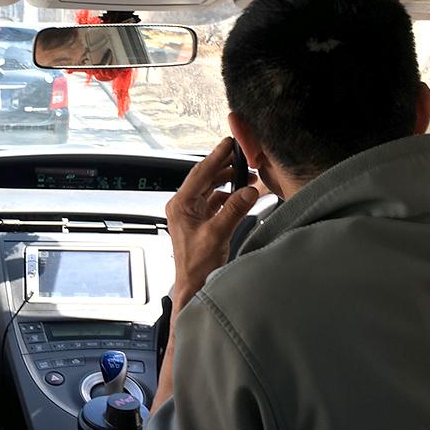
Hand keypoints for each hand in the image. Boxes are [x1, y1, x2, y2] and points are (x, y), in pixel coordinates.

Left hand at [165, 137, 258, 308]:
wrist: (193, 286)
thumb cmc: (196, 265)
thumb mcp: (217, 234)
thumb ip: (234, 210)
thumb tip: (248, 191)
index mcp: (180, 205)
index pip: (200, 173)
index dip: (216, 156)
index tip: (228, 143)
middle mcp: (183, 206)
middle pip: (205, 178)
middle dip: (225, 167)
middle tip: (242, 156)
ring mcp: (191, 214)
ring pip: (211, 189)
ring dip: (229, 182)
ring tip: (248, 176)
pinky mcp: (200, 222)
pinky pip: (216, 202)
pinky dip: (229, 197)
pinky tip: (241, 195)